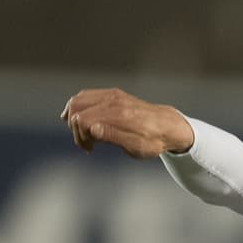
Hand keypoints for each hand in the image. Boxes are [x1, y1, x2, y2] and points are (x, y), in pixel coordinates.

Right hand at [60, 88, 193, 156]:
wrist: (169, 127)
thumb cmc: (153, 141)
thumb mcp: (135, 147)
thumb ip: (112, 137)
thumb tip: (92, 129)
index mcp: (118, 115)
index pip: (82, 120)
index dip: (80, 136)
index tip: (89, 148)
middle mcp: (113, 101)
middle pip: (76, 108)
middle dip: (75, 128)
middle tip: (86, 143)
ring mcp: (112, 95)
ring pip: (78, 100)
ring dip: (74, 117)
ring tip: (83, 133)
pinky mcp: (113, 94)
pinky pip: (86, 95)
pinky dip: (79, 108)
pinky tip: (81, 120)